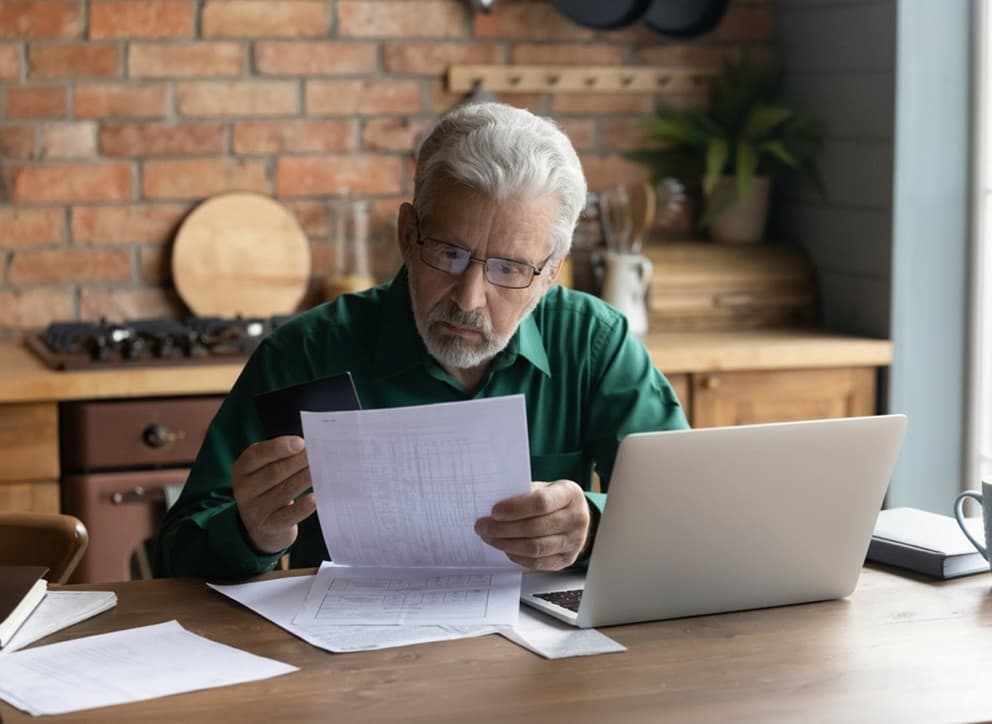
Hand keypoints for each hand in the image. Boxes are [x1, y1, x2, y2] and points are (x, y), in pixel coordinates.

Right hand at [232, 435, 315, 554]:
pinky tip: (315, 499)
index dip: (279, 447)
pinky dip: (303, 507)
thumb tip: (307, 447)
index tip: (301, 443)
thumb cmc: (270, 488)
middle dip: (299, 462)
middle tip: (320, 455)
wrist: (263, 527)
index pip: (257, 455)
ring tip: (323, 470)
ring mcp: (254, 510)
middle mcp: (244, 489)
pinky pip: (288, 515)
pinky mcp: (268, 526)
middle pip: (275, 472)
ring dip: (306, 479)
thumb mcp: (266, 469)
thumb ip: (281, 457)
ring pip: (285, 491)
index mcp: (242, 469)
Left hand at [474, 480, 591, 569]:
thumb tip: (494, 509)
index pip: (541, 503)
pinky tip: (505, 548)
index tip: (494, 512)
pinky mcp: (567, 559)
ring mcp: (574, 541)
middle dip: (503, 529)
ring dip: (507, 544)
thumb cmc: (554, 499)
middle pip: (535, 528)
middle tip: (483, 526)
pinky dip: (517, 556)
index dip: (515, 508)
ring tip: (490, 537)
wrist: (576, 515)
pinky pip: (537, 562)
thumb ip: (523, 494)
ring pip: (535, 548)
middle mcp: (576, 518)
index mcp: (570, 494)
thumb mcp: (543, 487)